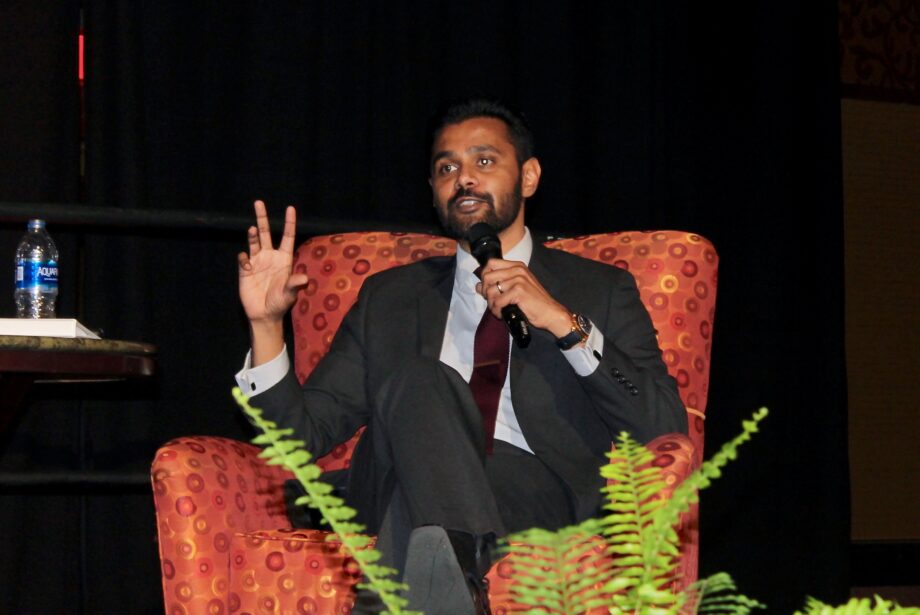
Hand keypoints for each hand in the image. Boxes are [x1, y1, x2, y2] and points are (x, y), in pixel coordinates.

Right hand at [238, 201, 307, 364]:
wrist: (264, 314)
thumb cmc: (280, 303)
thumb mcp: (289, 294)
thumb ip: (294, 284)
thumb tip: (304, 278)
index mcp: (284, 259)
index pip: (288, 237)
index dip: (289, 223)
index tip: (290, 208)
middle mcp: (270, 256)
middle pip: (267, 233)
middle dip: (263, 217)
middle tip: (259, 202)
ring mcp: (257, 262)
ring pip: (254, 241)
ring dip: (253, 234)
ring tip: (252, 229)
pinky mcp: (245, 269)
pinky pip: (243, 258)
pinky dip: (243, 258)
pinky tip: (246, 263)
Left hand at [476, 259, 572, 338]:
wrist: (550, 313)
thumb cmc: (534, 302)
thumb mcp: (515, 289)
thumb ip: (498, 285)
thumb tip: (477, 286)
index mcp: (517, 266)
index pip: (491, 263)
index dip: (485, 276)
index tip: (488, 289)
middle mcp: (518, 269)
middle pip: (487, 276)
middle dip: (485, 291)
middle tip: (492, 302)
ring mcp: (518, 279)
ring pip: (490, 290)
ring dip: (491, 304)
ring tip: (498, 310)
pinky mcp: (519, 291)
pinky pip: (497, 301)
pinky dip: (496, 310)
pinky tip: (502, 314)